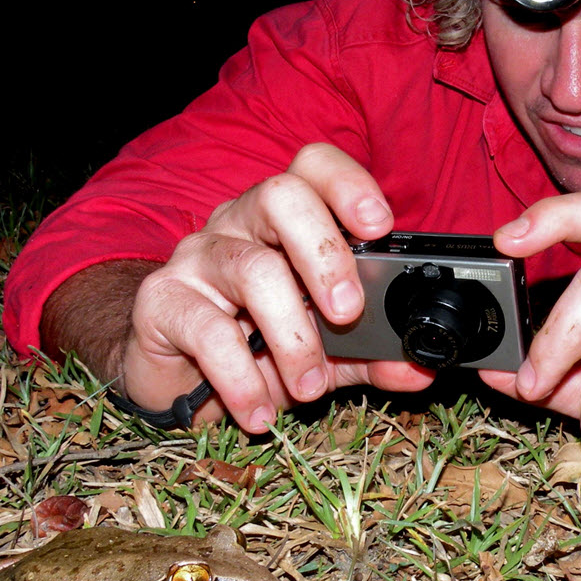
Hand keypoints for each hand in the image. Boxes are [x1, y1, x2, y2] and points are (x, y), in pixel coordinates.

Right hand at [121, 143, 433, 431]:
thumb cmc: (256, 351)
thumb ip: (372, 353)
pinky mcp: (161, 301)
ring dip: (292, 335)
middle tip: (348, 313)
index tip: (380, 226)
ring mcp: (197, 258)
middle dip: (326, 253)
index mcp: (284, 222)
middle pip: (282, 196)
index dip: (348, 184)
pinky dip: (242, 379)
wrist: (180, 385)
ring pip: (251, 268)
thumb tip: (418, 367)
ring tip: (309, 387)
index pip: (312, 167)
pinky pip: (207, 330)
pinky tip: (259, 412)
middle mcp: (239, 224)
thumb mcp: (327, 354)